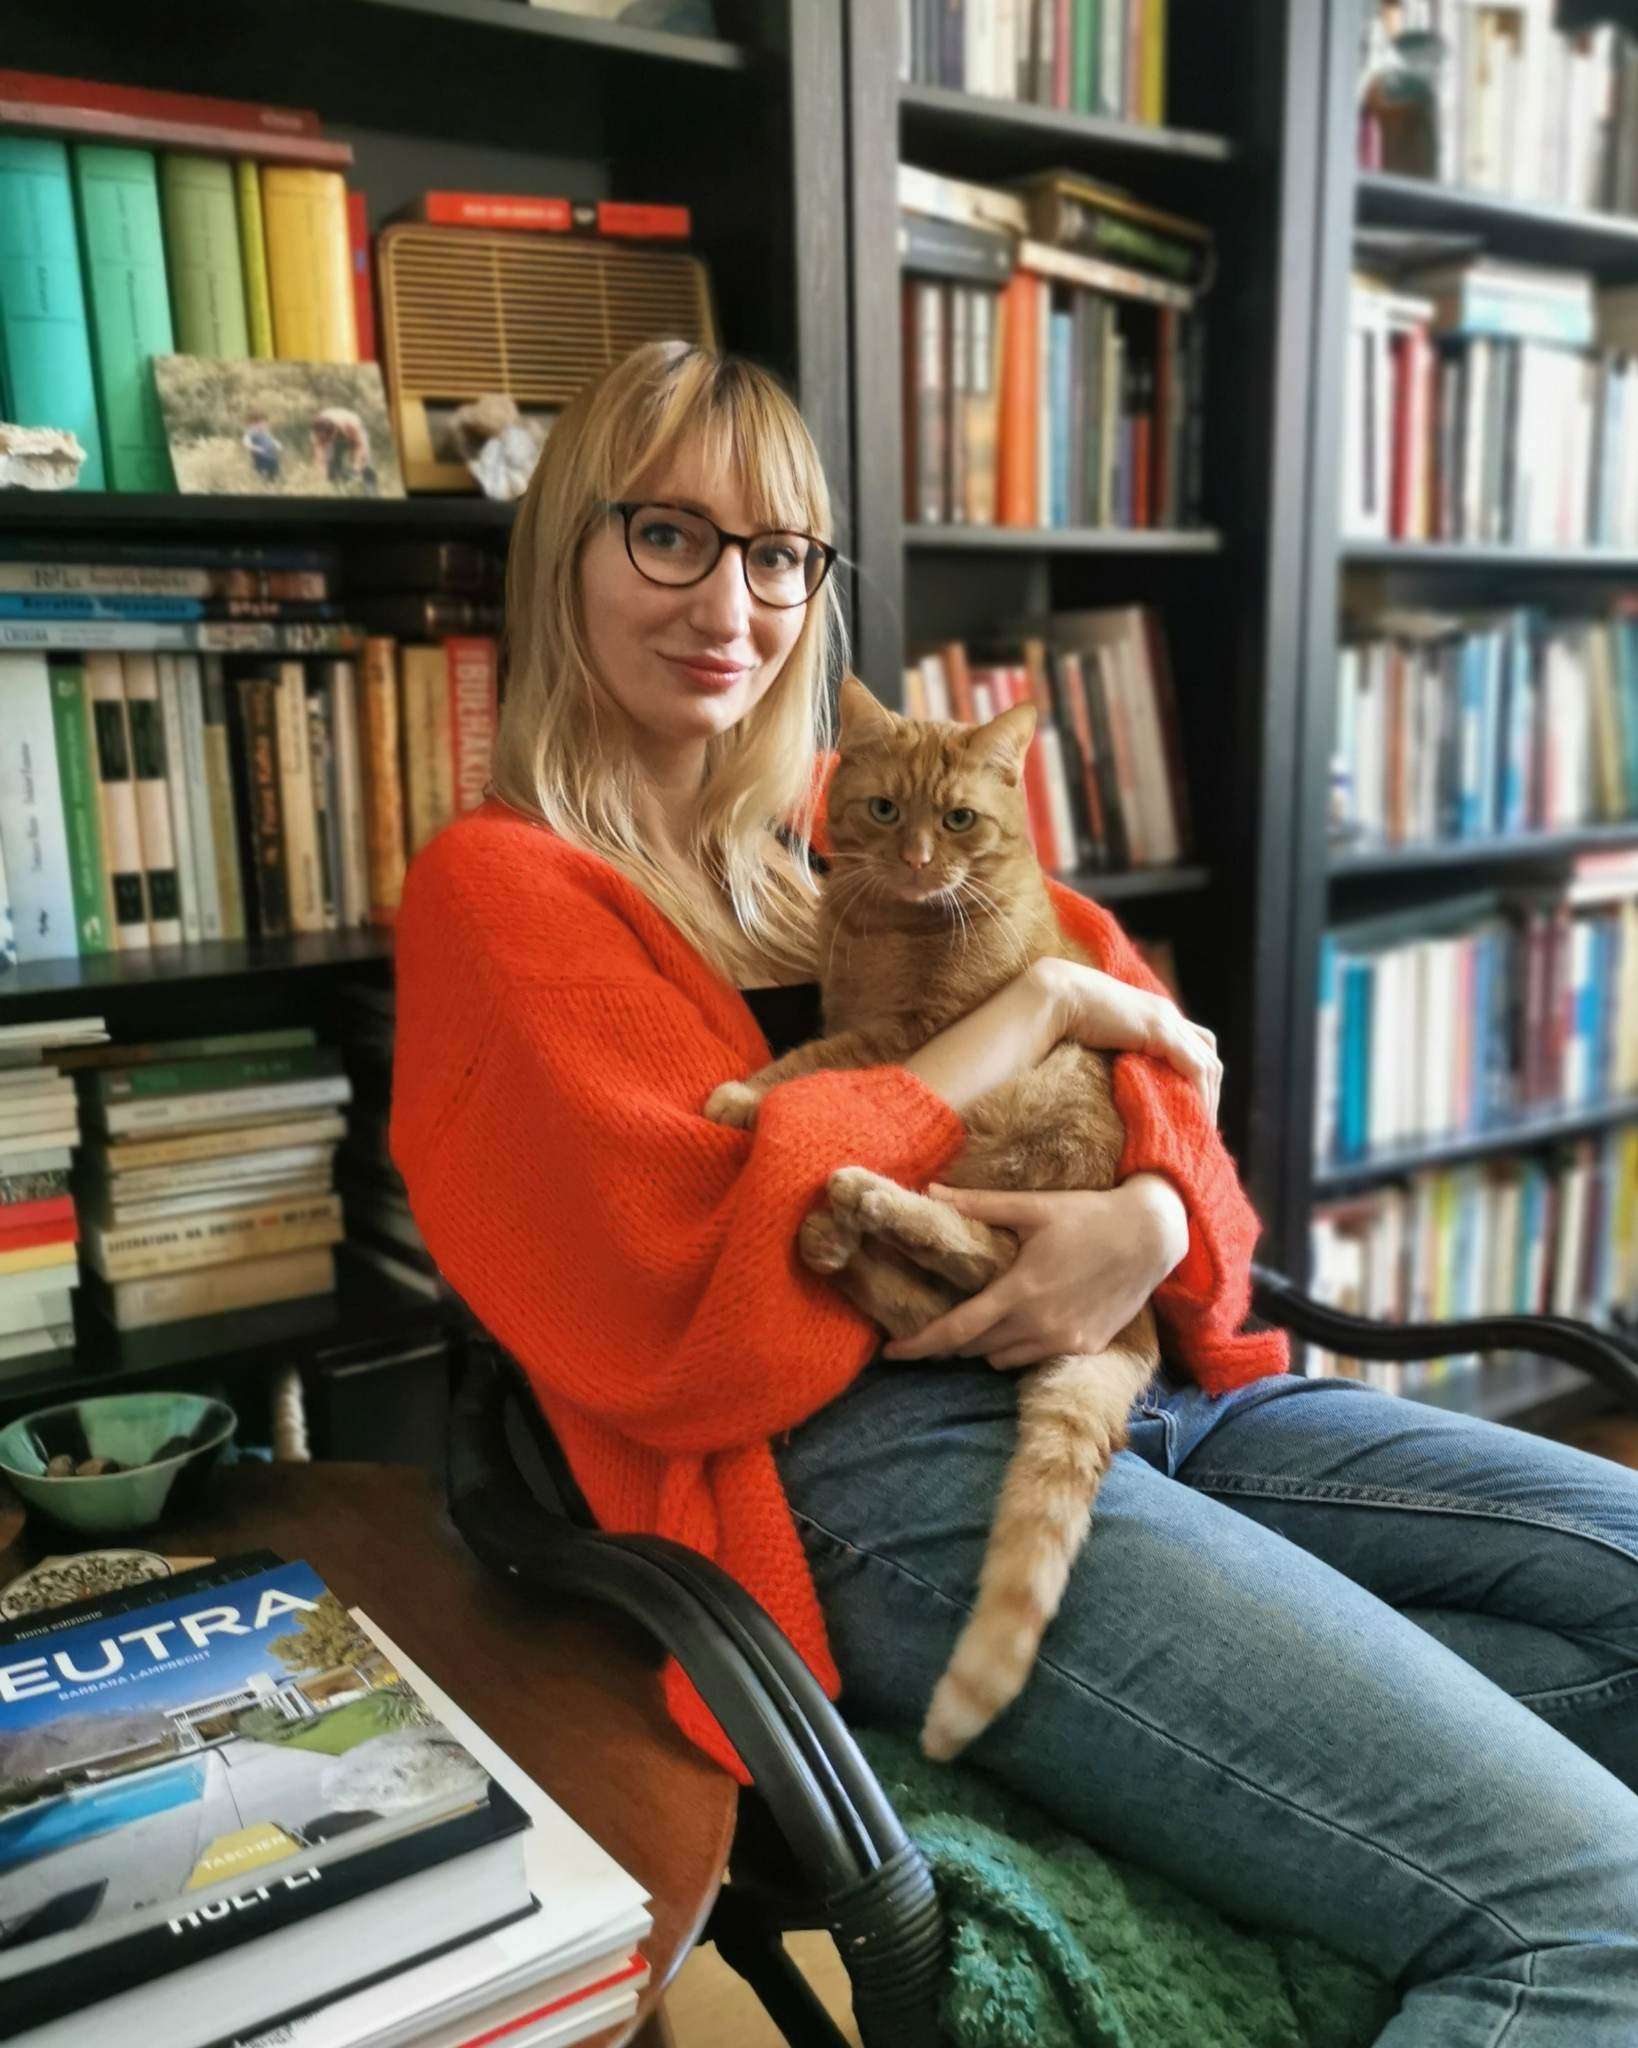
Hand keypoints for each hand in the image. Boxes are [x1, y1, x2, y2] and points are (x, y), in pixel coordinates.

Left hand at [878, 1176, 1187, 1368]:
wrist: (1153, 1236)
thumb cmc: (1090, 1215)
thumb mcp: (1033, 1206)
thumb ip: (978, 1205)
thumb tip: (930, 1193)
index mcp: (1020, 1291)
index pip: (957, 1330)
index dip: (920, 1345)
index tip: (891, 1352)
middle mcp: (1040, 1324)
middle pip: (975, 1349)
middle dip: (948, 1344)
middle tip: (930, 1329)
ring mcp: (1065, 1341)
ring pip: (1003, 1359)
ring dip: (985, 1345)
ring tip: (980, 1319)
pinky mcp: (1086, 1347)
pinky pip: (1034, 1358)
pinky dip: (1018, 1347)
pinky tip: (1021, 1322)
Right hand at [1035, 958, 1221, 1123]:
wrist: (1060, 996)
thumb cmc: (1069, 1018)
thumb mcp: (1104, 1039)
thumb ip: (1122, 1054)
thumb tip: (1122, 1085)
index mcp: (1157, 1014)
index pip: (1196, 1045)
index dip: (1200, 1077)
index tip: (1193, 1107)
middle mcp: (1169, 1015)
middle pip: (1209, 1055)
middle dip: (1211, 1091)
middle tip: (1202, 1124)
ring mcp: (1168, 1021)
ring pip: (1208, 1064)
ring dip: (1209, 1098)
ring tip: (1199, 1126)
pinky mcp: (1162, 1032)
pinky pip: (1194, 1067)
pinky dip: (1199, 1093)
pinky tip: (1194, 1113)